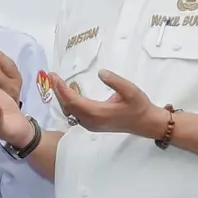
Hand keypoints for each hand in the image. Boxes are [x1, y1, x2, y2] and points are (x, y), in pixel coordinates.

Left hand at [51, 68, 166, 138]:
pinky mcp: (92, 125)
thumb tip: (100, 72)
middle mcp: (90, 121)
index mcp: (98, 113)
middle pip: (68, 107)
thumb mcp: (130, 90)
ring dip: (61, 97)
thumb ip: (115, 81)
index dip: (62, 89)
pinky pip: (74, 114)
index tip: (55, 76)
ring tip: (56, 82)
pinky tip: (67, 93)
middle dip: (58, 91)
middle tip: (52, 75)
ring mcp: (90, 125)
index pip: (73, 101)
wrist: (145, 123)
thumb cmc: (139, 106)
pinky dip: (68, 103)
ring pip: (69, 111)